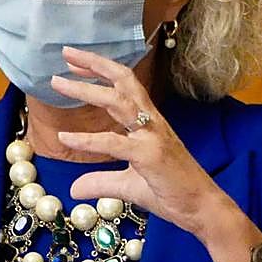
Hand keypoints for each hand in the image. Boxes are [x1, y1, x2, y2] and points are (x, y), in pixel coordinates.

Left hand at [52, 47, 248, 244]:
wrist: (203, 209)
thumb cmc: (173, 192)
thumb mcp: (129, 185)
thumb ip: (101, 182)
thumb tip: (75, 188)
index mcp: (150, 123)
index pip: (125, 86)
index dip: (101, 70)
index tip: (75, 64)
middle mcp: (152, 123)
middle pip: (123, 81)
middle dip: (94, 63)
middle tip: (66, 52)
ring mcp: (152, 136)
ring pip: (118, 101)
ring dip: (86, 89)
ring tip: (59, 82)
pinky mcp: (150, 155)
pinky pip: (114, 143)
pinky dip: (87, 139)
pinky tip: (65, 137)